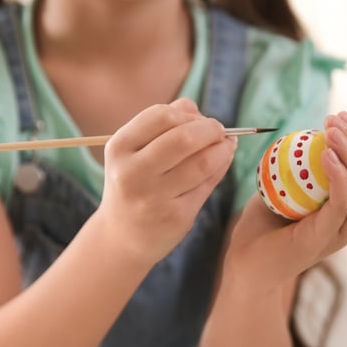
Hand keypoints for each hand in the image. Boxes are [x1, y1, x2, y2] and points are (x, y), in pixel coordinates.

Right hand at [96, 98, 236, 265]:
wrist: (123, 235)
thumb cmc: (136, 182)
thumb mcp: (135, 151)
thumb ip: (164, 124)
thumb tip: (198, 111)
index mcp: (120, 147)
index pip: (161, 115)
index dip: (188, 114)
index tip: (199, 120)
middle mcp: (133, 172)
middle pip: (184, 138)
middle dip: (211, 129)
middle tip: (220, 131)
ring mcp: (154, 197)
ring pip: (203, 162)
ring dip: (223, 148)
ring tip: (226, 145)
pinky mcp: (176, 216)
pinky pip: (208, 183)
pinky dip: (222, 167)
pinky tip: (222, 162)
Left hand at [225, 111, 346, 291]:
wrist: (245, 265)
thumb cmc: (263, 224)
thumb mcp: (284, 187)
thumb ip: (300, 165)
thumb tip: (307, 130)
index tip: (339, 116)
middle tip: (335, 118)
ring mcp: (344, 231)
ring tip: (331, 131)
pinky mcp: (328, 238)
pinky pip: (343, 203)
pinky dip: (340, 176)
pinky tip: (326, 154)